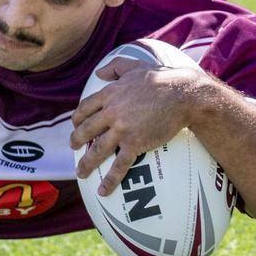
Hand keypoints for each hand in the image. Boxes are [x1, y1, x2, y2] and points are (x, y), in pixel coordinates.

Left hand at [69, 57, 208, 196]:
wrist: (182, 95)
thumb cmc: (161, 79)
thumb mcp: (135, 65)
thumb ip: (115, 67)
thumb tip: (99, 72)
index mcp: (110, 94)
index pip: (85, 108)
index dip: (77, 118)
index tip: (75, 124)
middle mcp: (111, 112)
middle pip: (86, 129)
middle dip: (76, 140)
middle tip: (73, 147)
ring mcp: (122, 129)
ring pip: (98, 150)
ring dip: (86, 163)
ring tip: (81, 173)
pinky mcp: (135, 143)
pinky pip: (119, 165)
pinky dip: (110, 180)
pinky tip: (103, 190)